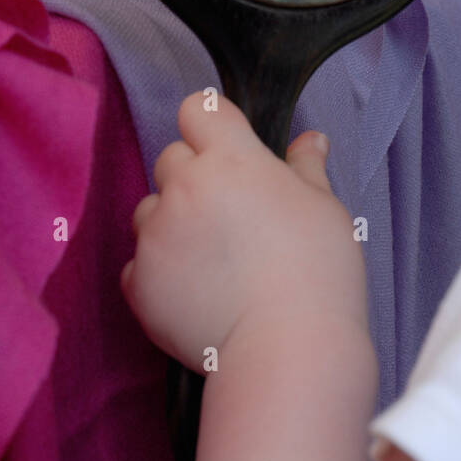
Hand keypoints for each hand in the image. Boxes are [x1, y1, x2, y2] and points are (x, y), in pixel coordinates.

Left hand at [120, 92, 366, 372]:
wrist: (287, 350)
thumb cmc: (317, 274)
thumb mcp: (324, 209)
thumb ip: (306, 168)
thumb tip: (311, 140)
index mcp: (231, 159)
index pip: (198, 109)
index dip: (211, 126)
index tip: (227, 148)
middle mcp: (184, 187)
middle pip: (171, 158)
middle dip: (194, 176)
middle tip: (230, 214)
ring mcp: (155, 235)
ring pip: (149, 209)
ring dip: (171, 222)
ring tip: (212, 259)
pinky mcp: (137, 282)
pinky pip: (137, 261)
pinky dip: (158, 271)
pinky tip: (195, 292)